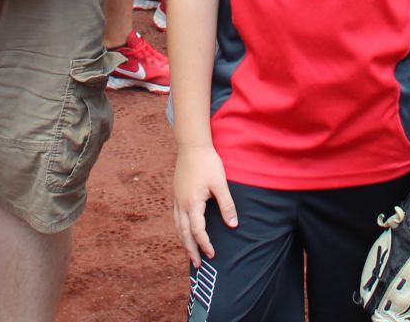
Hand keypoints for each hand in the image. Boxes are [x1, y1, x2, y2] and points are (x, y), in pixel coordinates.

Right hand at [173, 145, 235, 264]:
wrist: (192, 145)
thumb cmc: (208, 163)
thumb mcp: (220, 183)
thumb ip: (227, 205)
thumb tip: (233, 225)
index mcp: (192, 203)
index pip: (197, 231)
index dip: (205, 244)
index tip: (213, 254)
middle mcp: (181, 204)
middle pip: (184, 233)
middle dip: (190, 250)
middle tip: (197, 264)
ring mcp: (177, 199)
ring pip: (178, 226)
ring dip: (183, 241)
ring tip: (189, 253)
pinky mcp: (176, 194)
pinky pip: (176, 217)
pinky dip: (180, 229)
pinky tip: (185, 231)